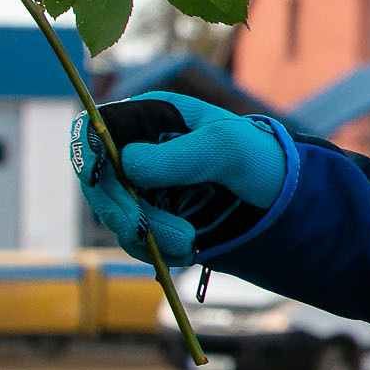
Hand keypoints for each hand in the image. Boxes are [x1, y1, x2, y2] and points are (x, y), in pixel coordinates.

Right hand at [71, 92, 291, 266]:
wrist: (282, 198)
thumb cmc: (257, 156)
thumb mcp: (226, 148)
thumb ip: (177, 156)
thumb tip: (125, 165)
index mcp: (151, 118)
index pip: (97, 129)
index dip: (88, 152)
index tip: (98, 178)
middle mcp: (138, 151)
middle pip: (99, 181)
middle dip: (122, 210)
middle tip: (150, 233)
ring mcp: (143, 187)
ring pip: (116, 216)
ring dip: (147, 236)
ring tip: (190, 242)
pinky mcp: (153, 218)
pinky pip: (135, 240)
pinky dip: (156, 250)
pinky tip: (189, 250)